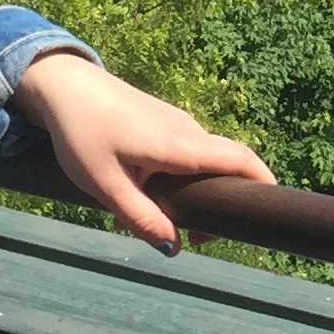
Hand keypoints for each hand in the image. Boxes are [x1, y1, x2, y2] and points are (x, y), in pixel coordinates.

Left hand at [8, 52, 272, 250]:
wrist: (62, 84)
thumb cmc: (81, 133)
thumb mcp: (105, 185)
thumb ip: (141, 218)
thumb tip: (174, 248)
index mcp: (179, 144)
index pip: (239, 159)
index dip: (263, 182)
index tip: (272, 209)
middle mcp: (186, 129)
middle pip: (225, 166)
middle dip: (222, 203)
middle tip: (195, 237)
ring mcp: (176, 122)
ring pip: (202, 162)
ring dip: (195, 193)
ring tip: (161, 219)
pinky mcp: (163, 121)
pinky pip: (186, 153)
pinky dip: (181, 177)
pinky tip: (145, 192)